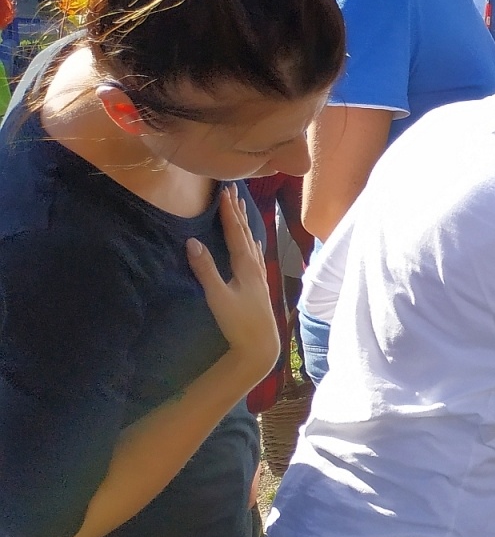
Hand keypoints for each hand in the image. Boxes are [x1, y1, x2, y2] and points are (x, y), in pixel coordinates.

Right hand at [187, 185, 278, 377]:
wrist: (261, 345)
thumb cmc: (239, 323)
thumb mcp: (217, 297)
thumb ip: (205, 269)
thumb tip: (191, 242)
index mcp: (245, 266)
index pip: (236, 232)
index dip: (229, 212)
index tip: (224, 192)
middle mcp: (255, 267)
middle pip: (246, 233)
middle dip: (238, 212)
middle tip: (234, 191)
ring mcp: (259, 275)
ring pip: (252, 242)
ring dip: (245, 224)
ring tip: (242, 208)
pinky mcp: (259, 285)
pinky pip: (254, 254)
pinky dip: (251, 241)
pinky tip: (252, 241)